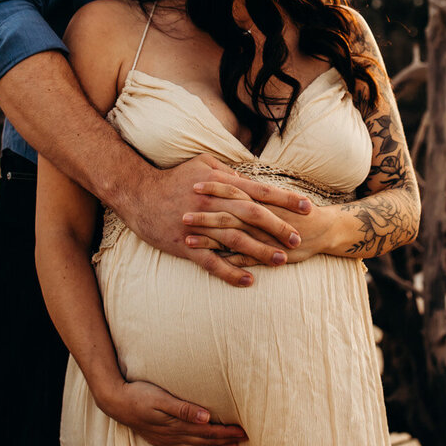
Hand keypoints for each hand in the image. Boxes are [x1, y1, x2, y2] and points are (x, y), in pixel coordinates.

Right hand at [95, 379, 246, 445]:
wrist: (115, 402)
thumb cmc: (138, 394)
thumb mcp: (161, 398)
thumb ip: (184, 408)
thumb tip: (207, 417)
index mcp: (176, 424)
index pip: (208, 430)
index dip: (226, 432)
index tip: (243, 430)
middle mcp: (173, 434)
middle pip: (205, 440)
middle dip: (226, 440)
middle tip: (245, 438)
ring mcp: (166, 439)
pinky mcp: (160, 439)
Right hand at [117, 155, 310, 287]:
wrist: (138, 194)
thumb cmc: (173, 178)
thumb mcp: (202, 164)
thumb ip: (227, 172)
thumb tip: (249, 179)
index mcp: (219, 184)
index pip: (259, 191)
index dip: (284, 199)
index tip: (307, 207)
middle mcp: (213, 204)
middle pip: (252, 215)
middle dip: (278, 227)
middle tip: (298, 239)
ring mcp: (200, 226)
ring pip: (235, 240)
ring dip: (260, 251)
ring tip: (281, 261)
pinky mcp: (186, 245)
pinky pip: (212, 262)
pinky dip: (231, 273)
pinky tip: (249, 281)